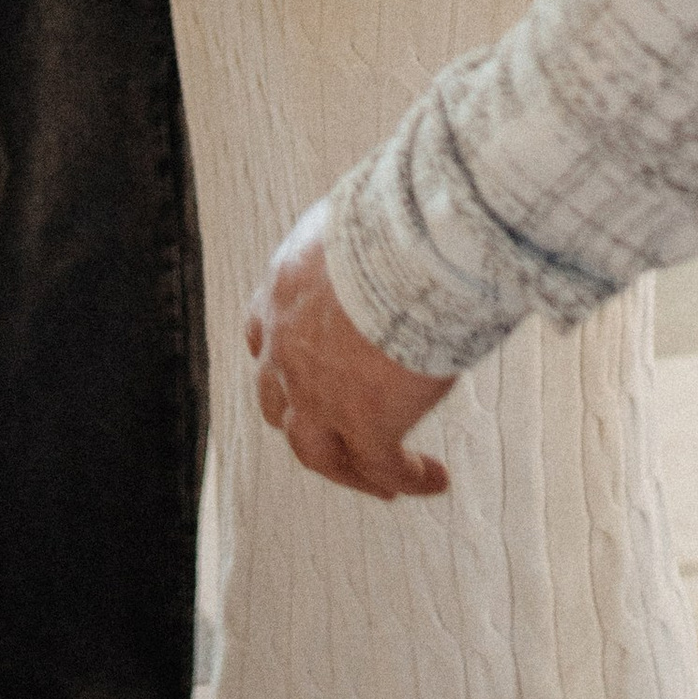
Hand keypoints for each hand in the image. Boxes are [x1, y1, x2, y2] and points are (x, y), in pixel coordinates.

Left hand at [248, 203, 454, 499]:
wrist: (411, 249)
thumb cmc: (399, 216)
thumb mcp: (361, 217)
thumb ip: (365, 238)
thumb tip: (403, 222)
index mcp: (284, 290)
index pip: (264, 335)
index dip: (283, 361)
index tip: (307, 373)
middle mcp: (288, 346)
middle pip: (279, 403)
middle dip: (308, 423)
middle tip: (339, 439)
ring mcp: (319, 392)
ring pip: (317, 450)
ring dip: (349, 468)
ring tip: (383, 482)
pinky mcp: (365, 423)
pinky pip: (382, 466)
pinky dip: (406, 478)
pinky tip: (433, 479)